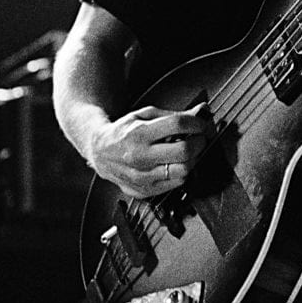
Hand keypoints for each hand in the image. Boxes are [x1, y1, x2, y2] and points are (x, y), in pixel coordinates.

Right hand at [88, 103, 211, 198]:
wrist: (100, 152)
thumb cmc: (124, 132)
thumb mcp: (144, 115)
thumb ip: (173, 115)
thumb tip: (200, 112)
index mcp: (139, 133)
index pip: (178, 125)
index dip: (196, 123)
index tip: (201, 124)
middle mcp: (139, 156)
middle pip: (184, 150)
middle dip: (199, 142)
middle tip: (199, 138)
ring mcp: (141, 176)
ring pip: (183, 170)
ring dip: (193, 159)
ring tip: (188, 152)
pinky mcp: (144, 190)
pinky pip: (176, 184)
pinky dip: (182, 172)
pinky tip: (176, 164)